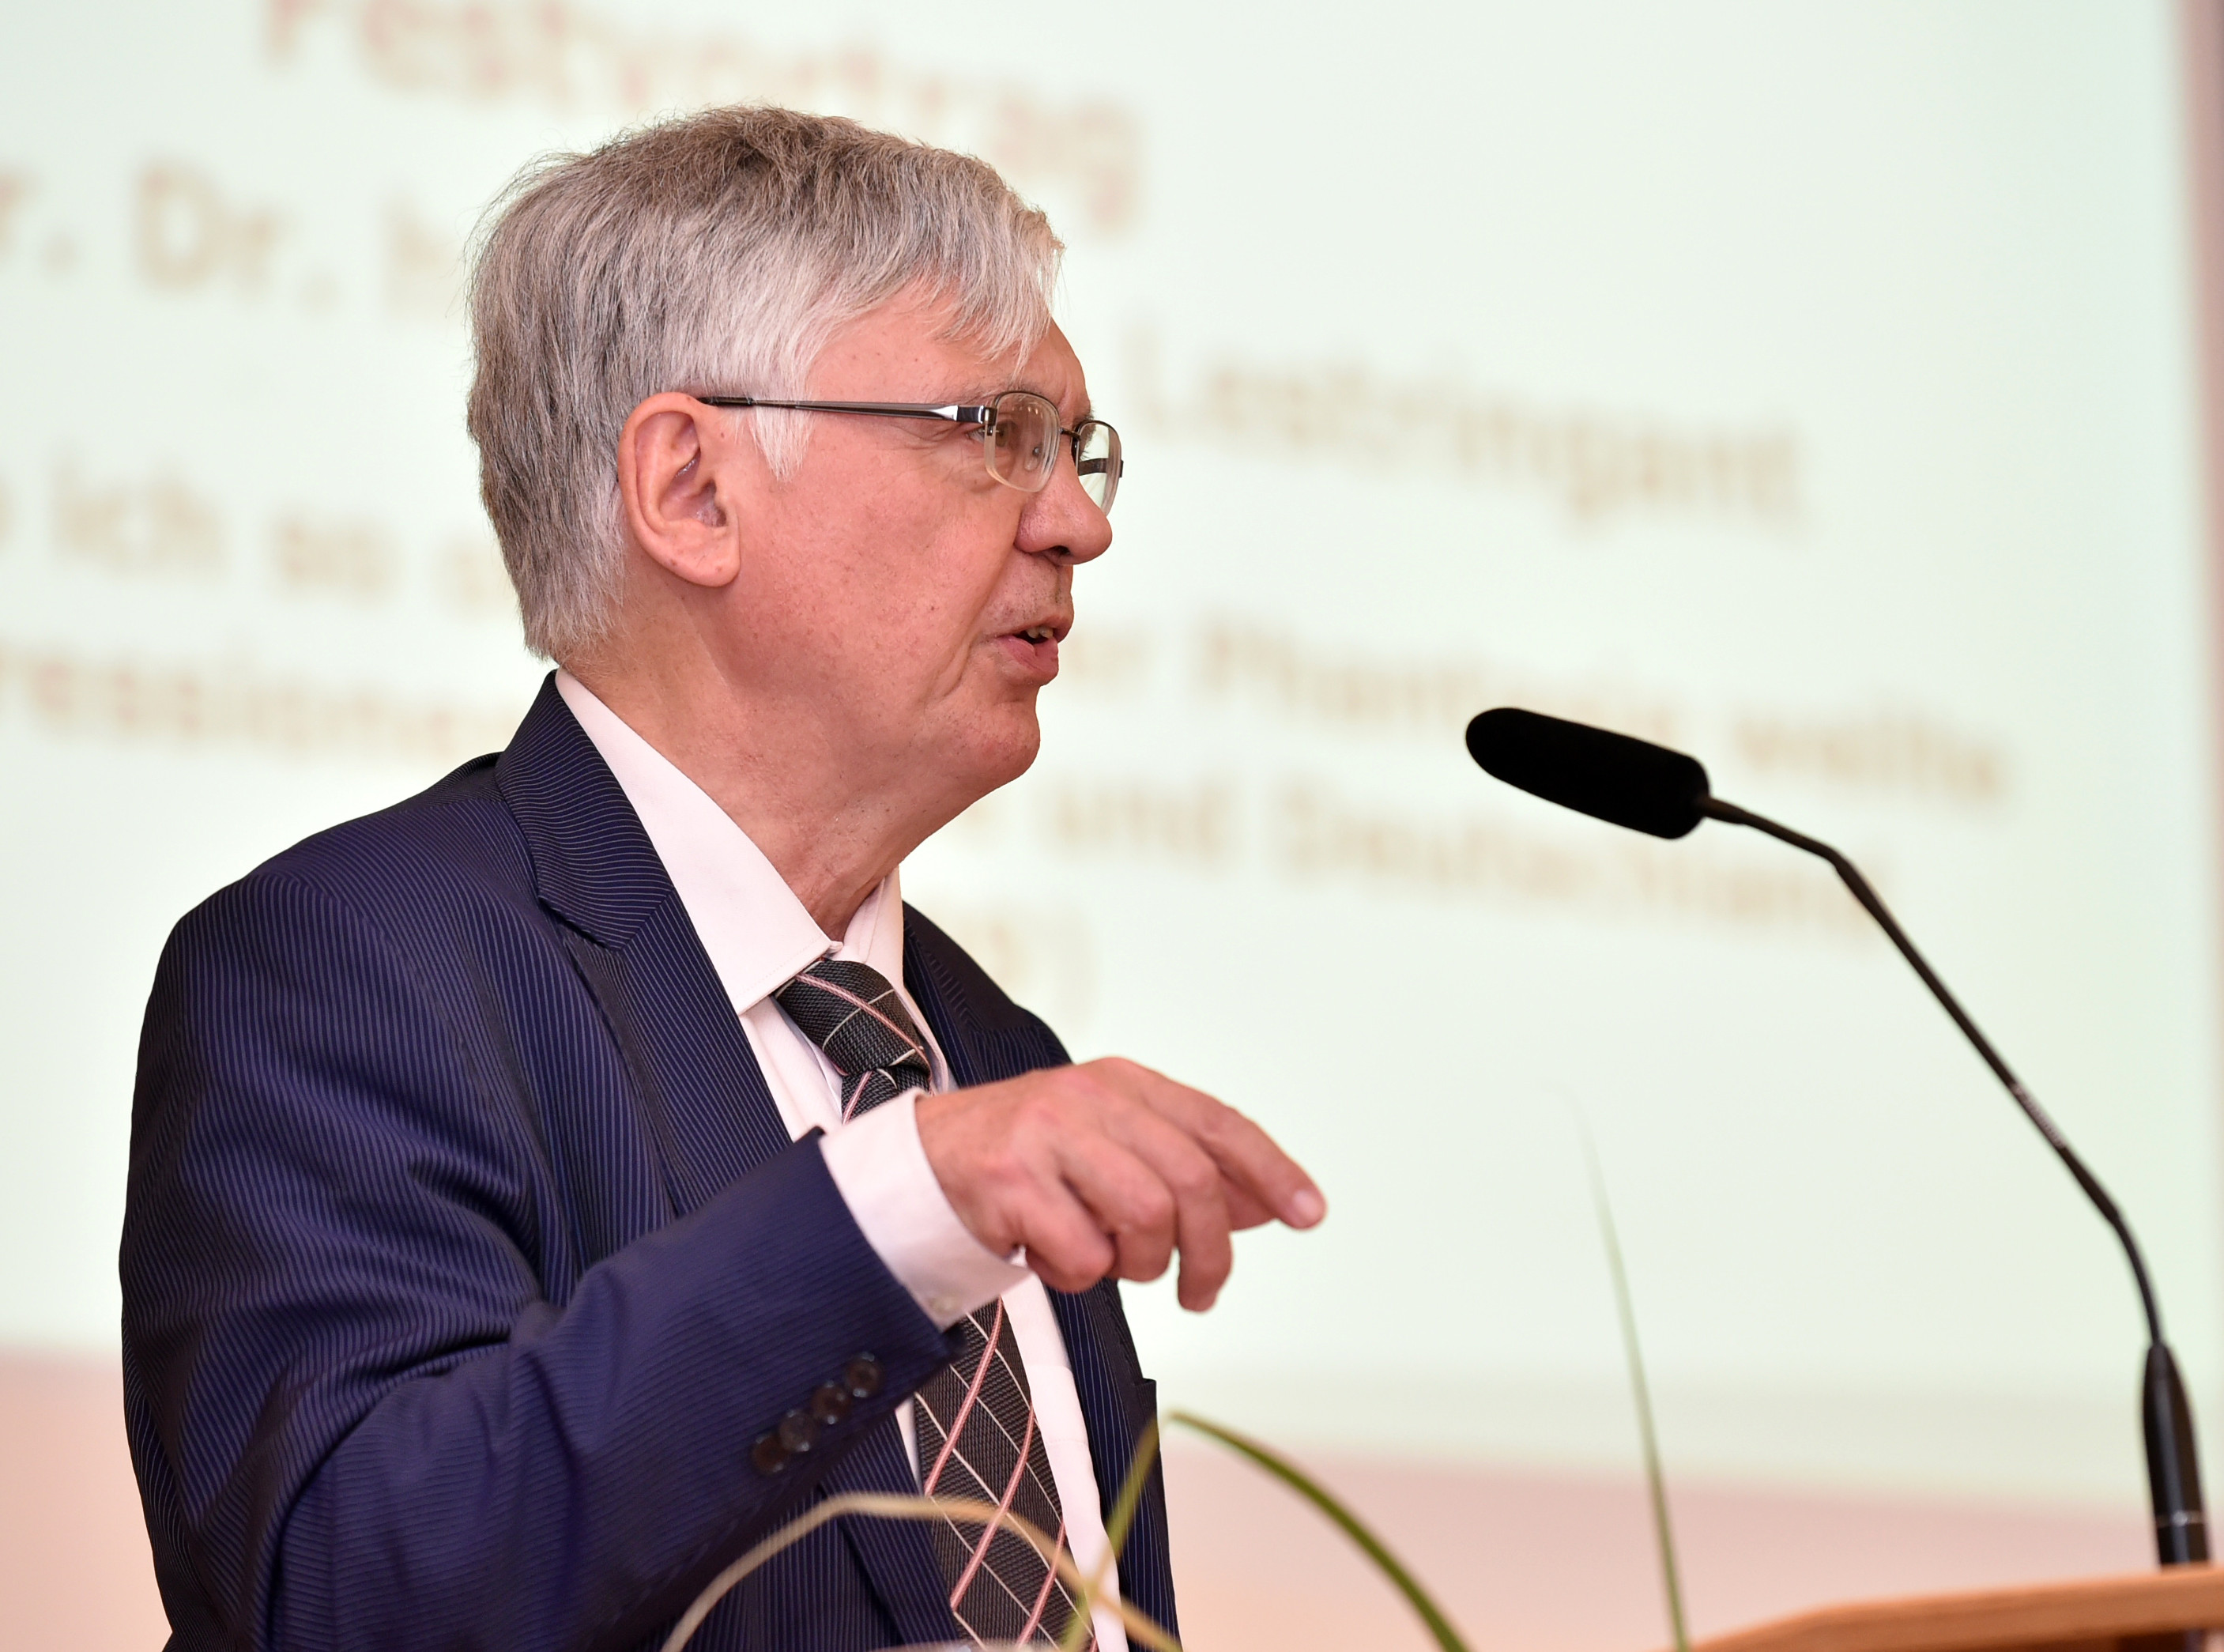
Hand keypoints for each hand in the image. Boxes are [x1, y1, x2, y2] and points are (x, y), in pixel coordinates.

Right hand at [915, 1058, 1324, 1310]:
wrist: (928, 1160)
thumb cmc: (1035, 1161)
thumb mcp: (1114, 1148)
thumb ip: (1187, 1171)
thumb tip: (1268, 1206)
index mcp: (1126, 1084)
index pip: (1218, 1124)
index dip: (1271, 1170)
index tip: (1308, 1214)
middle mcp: (1092, 1098)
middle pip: (1191, 1182)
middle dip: (1209, 1252)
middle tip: (1201, 1293)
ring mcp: (1049, 1134)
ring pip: (1144, 1218)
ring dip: (1137, 1263)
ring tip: (1108, 1261)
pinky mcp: (1011, 1179)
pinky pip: (1081, 1253)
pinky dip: (1078, 1275)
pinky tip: (1053, 1258)